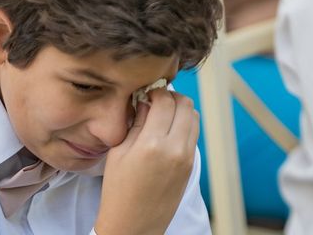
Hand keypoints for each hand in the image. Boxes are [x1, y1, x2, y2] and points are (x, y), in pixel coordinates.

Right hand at [95, 89, 198, 234]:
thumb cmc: (118, 190)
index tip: (146, 93)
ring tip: (161, 115)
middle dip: (171, 97)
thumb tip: (146, 100)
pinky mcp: (191, 166)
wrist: (134, 225)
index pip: (165, 101)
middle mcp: (176, 149)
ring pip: (194, 117)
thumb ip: (136, 122)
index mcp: (152, 144)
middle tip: (155, 101)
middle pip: (186, 105)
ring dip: (180, 110)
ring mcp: (187, 158)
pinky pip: (193, 134)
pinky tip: (165, 131)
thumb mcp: (119, 151)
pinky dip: (183, 124)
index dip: (155, 91)